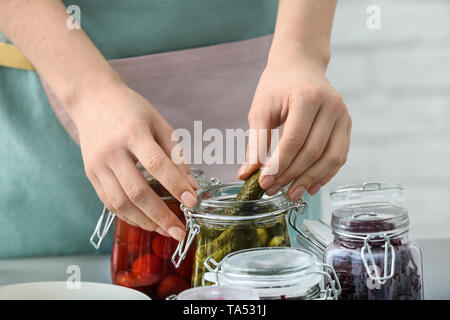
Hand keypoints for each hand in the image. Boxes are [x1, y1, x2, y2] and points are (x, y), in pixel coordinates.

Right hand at [70, 79, 197, 240]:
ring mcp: (97, 165)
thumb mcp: (158, 122)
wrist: (92, 100)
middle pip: (136, 191)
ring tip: (164, 230)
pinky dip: (128, 216)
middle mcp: (112, 151)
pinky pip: (109, 203)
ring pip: (120, 203)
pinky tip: (145, 221)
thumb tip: (190, 185)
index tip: (192, 201)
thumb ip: (175, 153)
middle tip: (180, 231)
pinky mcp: (90, 174)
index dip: (175, 184)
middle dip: (161, 215)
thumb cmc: (131, 110)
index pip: (156, 163)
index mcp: (133, 132)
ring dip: (145, 221)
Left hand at [239, 55, 351, 200]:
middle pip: (313, 151)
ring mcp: (343, 115)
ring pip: (332, 158)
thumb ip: (256, 143)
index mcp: (307, 97)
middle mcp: (331, 106)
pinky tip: (309, 186)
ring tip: (291, 194)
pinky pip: (340, 156)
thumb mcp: (261, 110)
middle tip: (273, 190)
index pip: (294, 140)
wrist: (300, 65)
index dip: (278, 165)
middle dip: (291, 175)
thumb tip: (246, 174)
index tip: (263, 182)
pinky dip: (325, 174)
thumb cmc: (277, 85)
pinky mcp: (347, 125)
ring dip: (310, 179)